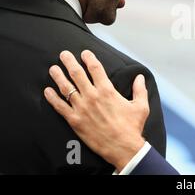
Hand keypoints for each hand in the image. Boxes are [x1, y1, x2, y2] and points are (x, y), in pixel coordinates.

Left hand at [44, 50, 149, 171]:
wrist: (122, 147)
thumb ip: (140, 90)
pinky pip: (60, 107)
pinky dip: (52, 98)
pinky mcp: (75, 120)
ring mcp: (82, 108)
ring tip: (53, 69)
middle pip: (77, 74)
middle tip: (63, 54)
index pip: (95, 69)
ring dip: (58, 76)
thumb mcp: (141, 106)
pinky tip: (47, 91)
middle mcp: (92, 96)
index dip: (89, 58)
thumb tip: (140, 77)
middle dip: (69, 62)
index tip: (84, 53)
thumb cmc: (132, 127)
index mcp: (107, 91)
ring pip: (66, 88)